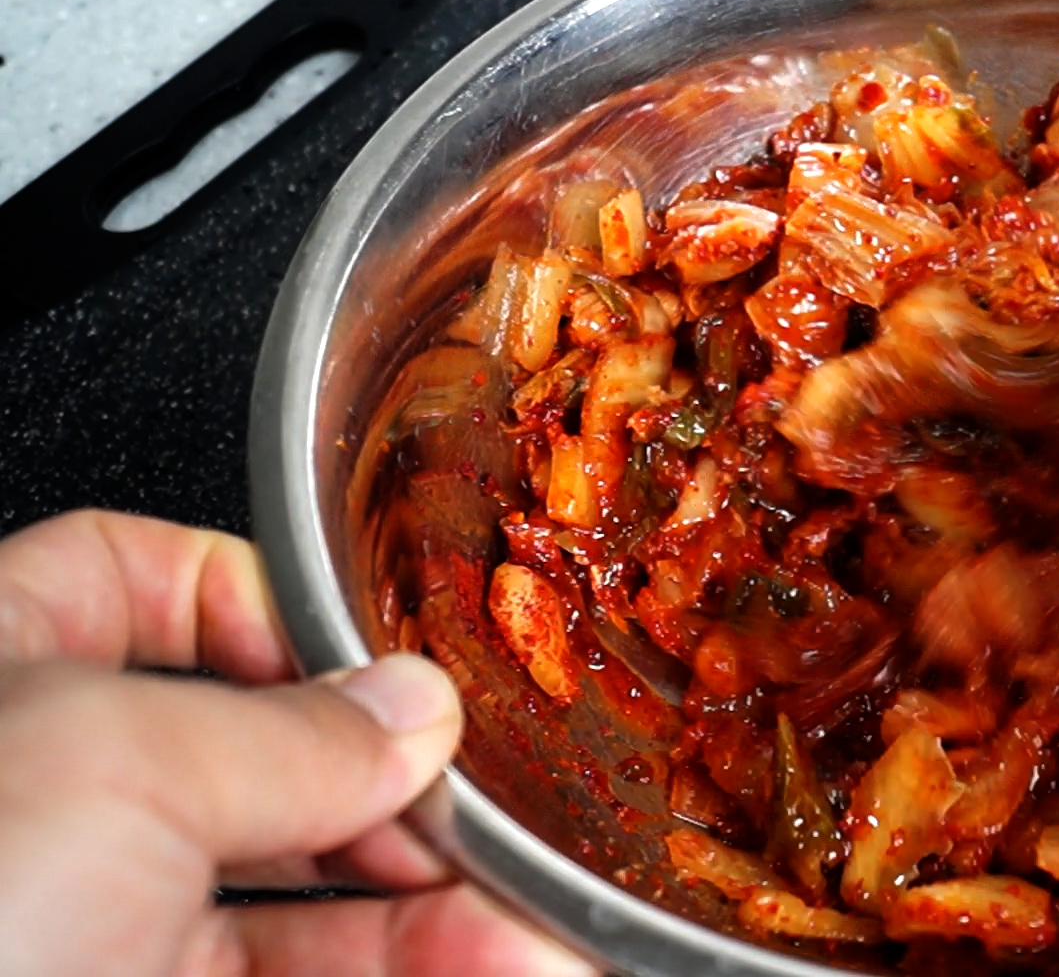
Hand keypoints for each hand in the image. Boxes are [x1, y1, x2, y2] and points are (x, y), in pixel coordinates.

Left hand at [0, 510, 593, 976]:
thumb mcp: (114, 766)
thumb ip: (287, 730)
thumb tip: (406, 712)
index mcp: (2, 681)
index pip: (135, 585)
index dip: (267, 604)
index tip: (378, 660)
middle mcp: (48, 806)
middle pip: (262, 759)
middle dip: (400, 788)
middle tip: (494, 814)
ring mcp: (96, 933)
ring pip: (303, 904)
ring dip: (439, 909)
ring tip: (541, 927)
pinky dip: (419, 974)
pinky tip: (504, 966)